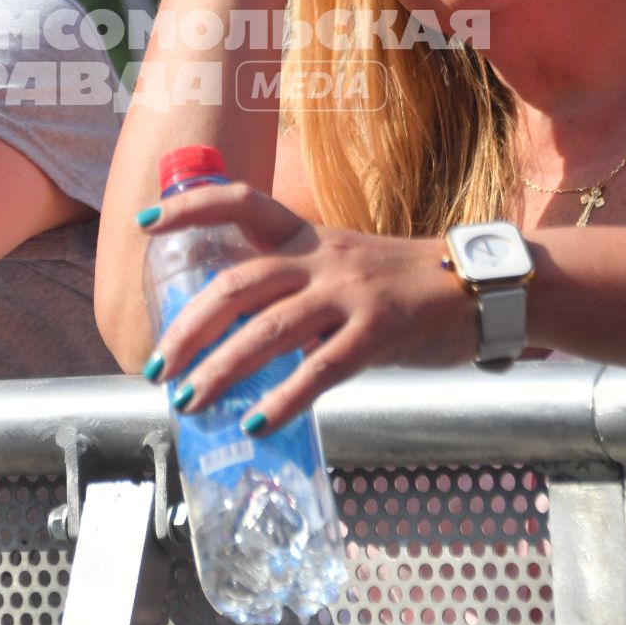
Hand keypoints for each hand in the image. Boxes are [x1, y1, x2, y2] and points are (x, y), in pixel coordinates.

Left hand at [142, 183, 470, 432]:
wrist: (480, 287)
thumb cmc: (402, 285)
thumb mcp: (342, 265)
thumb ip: (294, 288)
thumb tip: (236, 337)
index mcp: (307, 237)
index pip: (240, 202)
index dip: (190, 207)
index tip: (145, 222)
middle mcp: (321, 258)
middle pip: (237, 284)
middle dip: (188, 327)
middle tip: (157, 366)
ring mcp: (350, 294)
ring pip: (268, 331)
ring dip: (221, 370)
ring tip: (188, 402)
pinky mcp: (380, 332)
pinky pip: (321, 369)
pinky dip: (283, 399)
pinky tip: (255, 423)